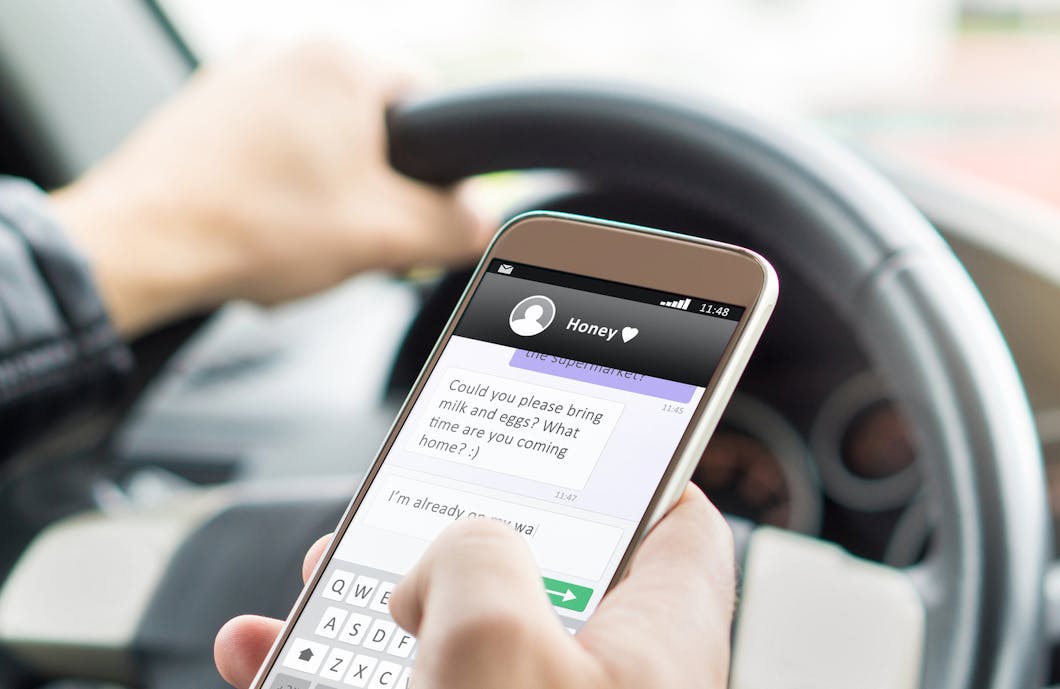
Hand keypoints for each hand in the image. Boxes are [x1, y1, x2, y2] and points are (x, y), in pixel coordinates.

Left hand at [51, 41, 489, 336]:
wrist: (141, 249)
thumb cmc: (251, 227)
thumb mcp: (388, 237)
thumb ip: (460, 225)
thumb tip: (485, 220)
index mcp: (344, 59)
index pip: (433, 107)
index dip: (433, 174)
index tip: (412, 215)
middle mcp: (291, 49)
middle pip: (377, 129)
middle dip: (375, 190)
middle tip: (355, 236)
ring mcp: (242, 75)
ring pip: (326, 143)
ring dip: (330, 195)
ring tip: (302, 237)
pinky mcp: (209, 108)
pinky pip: (277, 149)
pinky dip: (283, 191)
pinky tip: (267, 230)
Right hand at [215, 486, 734, 688]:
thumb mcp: (498, 641)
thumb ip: (478, 552)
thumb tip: (453, 550)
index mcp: (656, 646)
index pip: (679, 525)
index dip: (634, 463)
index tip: (576, 426)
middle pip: (548, 575)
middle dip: (462, 528)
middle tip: (405, 501)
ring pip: (459, 642)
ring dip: (378, 603)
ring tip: (319, 577)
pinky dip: (332, 676)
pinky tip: (267, 656)